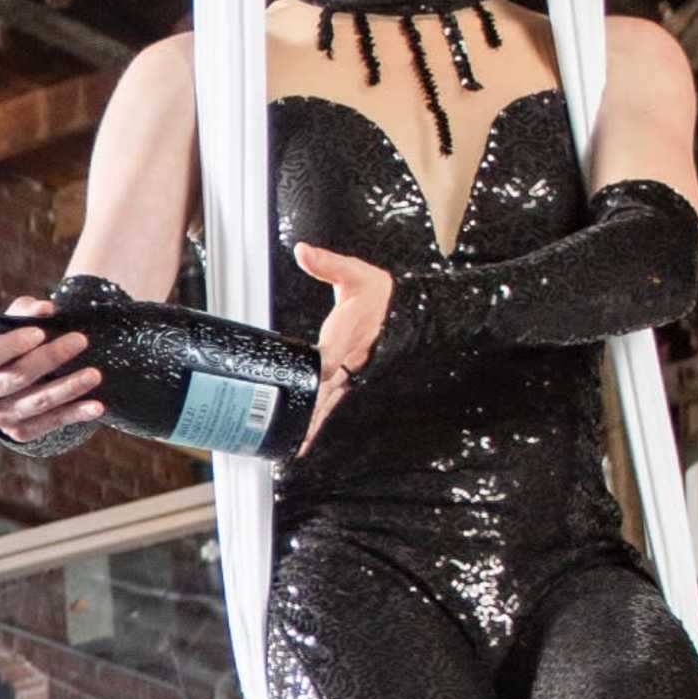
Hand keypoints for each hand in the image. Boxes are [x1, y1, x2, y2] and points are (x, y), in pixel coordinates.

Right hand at [0, 296, 98, 446]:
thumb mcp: (11, 325)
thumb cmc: (10, 346)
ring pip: (37, 402)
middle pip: (15, 378)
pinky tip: (96, 406)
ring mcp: (1, 417)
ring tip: (94, 375)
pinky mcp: (21, 432)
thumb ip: (25, 311)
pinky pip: (50, 423)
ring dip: (68, 388)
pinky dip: (75, 414)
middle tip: (79, 340)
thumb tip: (45, 309)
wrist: (11, 385)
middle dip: (49, 358)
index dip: (12, 345)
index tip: (40, 332)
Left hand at [290, 239, 395, 440]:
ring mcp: (350, 372)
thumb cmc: (380, 294)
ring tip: (294, 448)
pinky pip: (330, 401)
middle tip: (291, 435)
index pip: (332, 355)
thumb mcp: (355, 273)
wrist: (407, 311)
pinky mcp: (348, 378)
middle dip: (310, 411)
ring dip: (312, 424)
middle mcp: (350, 359)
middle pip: (326, 389)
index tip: (309, 377)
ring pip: (328, 402)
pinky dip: (317, 420)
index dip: (320, 367)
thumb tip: (303, 250)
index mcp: (350, 333)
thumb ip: (328, 263)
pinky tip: (303, 438)